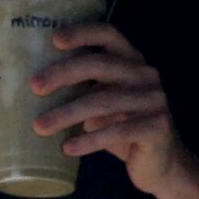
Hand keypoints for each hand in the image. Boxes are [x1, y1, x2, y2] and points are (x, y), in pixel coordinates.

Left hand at [31, 23, 183, 193]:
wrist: (162, 165)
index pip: (109, 35)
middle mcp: (146, 75)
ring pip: (103, 102)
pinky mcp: (156, 128)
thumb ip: (85, 90)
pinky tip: (67, 148)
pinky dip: (88, 141)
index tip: (54, 40)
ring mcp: (154, 100)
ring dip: (67, 114)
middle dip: (64, 74)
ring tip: (40, 127)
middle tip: (35, 87)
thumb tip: (38, 87)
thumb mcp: (105, 105)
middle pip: (100, 65)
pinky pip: (116, 132)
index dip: (82, 33)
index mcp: (132, 62)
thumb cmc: (125, 130)